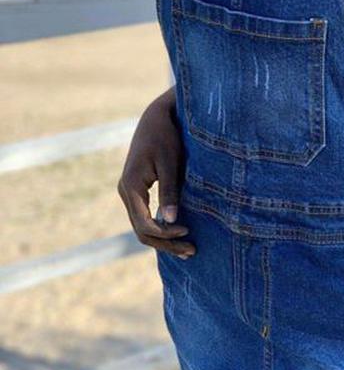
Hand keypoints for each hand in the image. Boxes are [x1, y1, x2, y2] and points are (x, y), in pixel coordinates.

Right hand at [117, 88, 195, 257]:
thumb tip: (170, 221)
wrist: (156, 117)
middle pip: (141, 231)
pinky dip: (160, 229)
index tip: (188, 232)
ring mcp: (128, 192)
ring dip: (163, 240)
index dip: (165, 234)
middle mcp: (125, 191)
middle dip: (166, 243)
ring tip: (188, 250)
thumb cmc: (166, 136)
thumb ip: (170, 191)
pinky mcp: (137, 191)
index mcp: (130, 186)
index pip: (144, 223)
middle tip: (192, 252)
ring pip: (142, 227)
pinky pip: (144, 217)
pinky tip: (178, 234)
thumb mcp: (170, 163)